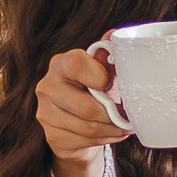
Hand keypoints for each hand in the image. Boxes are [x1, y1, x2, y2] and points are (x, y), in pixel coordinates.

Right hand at [36, 49, 125, 176]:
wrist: (74, 123)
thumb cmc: (91, 90)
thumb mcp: (100, 71)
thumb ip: (106, 56)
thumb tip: (114, 35)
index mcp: (59, 64)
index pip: (77, 65)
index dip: (101, 77)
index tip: (113, 85)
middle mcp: (47, 86)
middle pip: (86, 107)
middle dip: (114, 115)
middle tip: (130, 117)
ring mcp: (45, 113)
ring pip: (88, 128)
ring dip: (113, 130)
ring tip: (125, 127)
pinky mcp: (51, 136)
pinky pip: (85, 142)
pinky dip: (105, 140)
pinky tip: (112, 134)